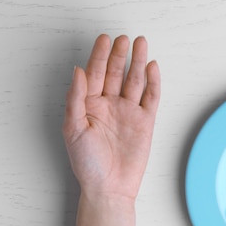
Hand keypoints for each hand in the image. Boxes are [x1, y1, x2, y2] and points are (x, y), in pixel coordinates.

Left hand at [63, 34, 160, 199]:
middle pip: (116, 73)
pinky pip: (151, 98)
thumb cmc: (87, 163)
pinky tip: (152, 68)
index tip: (104, 39)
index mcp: (89, 105)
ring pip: (134, 81)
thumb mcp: (72, 129)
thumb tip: (77, 70)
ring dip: (138, 62)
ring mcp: (128, 112)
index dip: (99, 55)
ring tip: (141, 44)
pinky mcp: (145, 122)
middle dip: (120, 54)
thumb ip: (75, 98)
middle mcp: (109, 105)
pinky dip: (153, 82)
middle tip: (124, 38)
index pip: (94, 73)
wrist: (110, 187)